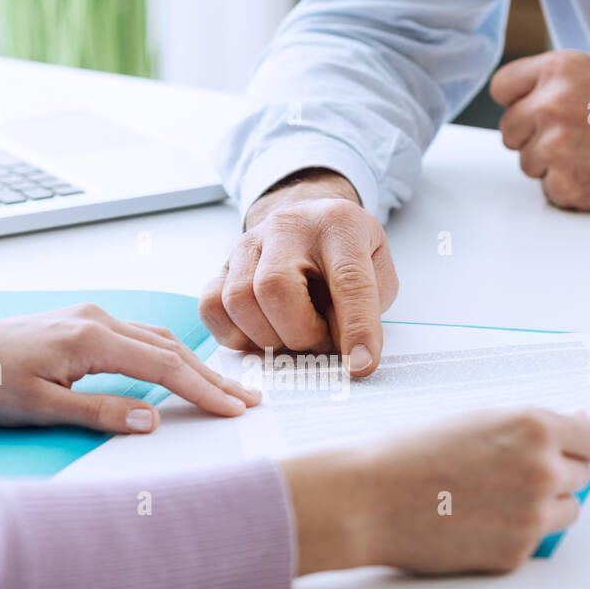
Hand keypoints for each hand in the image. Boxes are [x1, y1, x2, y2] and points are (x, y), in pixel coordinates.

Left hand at [0, 305, 259, 432]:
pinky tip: (182, 368)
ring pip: (158, 339)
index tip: (236, 410)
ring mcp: (90, 317)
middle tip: (251, 400)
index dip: (204, 390)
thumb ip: (99, 413)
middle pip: (171, 347)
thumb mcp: (39, 407)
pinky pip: (140, 336)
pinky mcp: (82, 323)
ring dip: (195, 364)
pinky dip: (170, 354)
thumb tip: (152, 419)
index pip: (164, 365)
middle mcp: (96, 319)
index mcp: (89, 337)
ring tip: (227, 389)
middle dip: (213, 376)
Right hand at [199, 169, 398, 376]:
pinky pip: (212, 306)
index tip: (361, 365)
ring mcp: (248, 243)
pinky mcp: (223, 265)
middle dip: (301, 333)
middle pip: (275, 287)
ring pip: (239, 299)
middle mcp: (287, 226)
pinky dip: (234, 335)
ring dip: (268, 337)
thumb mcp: (378, 272)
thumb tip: (345, 355)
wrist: (311, 224)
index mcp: (338, 224)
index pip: (347, 280)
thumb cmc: (347, 254)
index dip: (356, 328)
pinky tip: (260, 336)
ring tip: (292, 337)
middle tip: (320, 342)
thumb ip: (367, 310)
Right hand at [282, 408, 589, 575]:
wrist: (368, 500)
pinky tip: (476, 520)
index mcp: (534, 428)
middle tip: (508, 473)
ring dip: (543, 505)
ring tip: (494, 498)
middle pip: (582, 475)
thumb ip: (529, 427)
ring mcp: (532, 517)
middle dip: (555, 472)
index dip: (582, 443)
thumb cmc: (411, 455)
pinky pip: (535, 540)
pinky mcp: (516, 553)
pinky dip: (514, 533)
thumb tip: (573, 429)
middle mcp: (542, 471)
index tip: (572, 448)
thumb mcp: (476, 420)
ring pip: (567, 511)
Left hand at [490, 49, 589, 210]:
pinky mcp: (562, 183)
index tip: (530, 111)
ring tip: (589, 154)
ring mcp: (554, 146)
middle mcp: (550, 105)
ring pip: (526, 163)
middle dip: (531, 137)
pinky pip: (546, 188)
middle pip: (508, 130)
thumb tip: (512, 103)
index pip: (501, 87)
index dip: (515, 102)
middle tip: (573, 137)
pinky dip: (567, 187)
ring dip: (550, 164)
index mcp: (558, 70)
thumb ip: (549, 84)